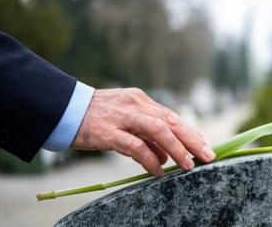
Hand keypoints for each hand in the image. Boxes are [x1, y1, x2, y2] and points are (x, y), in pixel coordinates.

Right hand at [71, 88, 215, 176]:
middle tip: (207, 155)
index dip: (190, 132)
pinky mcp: (108, 131)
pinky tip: (158, 171)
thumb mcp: (125, 118)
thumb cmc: (96, 116)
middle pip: (171, 121)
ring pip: (158, 130)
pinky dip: (150, 159)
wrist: (63, 109)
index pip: (172, 116)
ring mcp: (122, 117)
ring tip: (188, 165)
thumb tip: (167, 156)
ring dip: (177, 148)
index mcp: (141, 100)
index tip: (205, 146)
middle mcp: (136, 105)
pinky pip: (136, 146)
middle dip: (192, 139)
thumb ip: (146, 135)